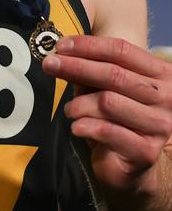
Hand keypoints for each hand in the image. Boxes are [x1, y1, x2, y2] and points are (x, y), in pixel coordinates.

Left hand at [42, 36, 171, 192]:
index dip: (89, 46)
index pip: (122, 50)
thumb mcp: (108, 88)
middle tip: (50, 65)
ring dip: (80, 104)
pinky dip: (85, 126)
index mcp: (161, 74)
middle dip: (77, 67)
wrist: (133, 164)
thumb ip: (92, 72)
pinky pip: (107, 131)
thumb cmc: (120, 119)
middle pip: (114, 74)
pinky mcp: (146, 151)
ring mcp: (159, 125)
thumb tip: (61, 55)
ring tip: (71, 110)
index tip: (61, 46)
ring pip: (108, 102)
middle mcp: (166, 97)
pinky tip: (77, 127)